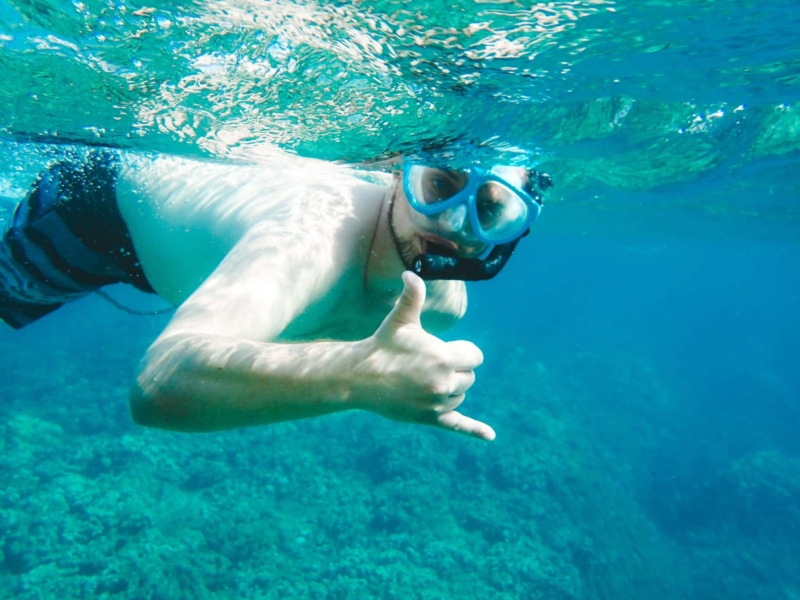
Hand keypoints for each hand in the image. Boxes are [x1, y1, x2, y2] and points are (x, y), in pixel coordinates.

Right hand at [354, 271, 494, 440]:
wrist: (360, 377)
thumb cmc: (383, 345)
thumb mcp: (400, 319)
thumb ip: (412, 296)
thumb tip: (411, 274)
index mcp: (444, 358)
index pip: (474, 356)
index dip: (462, 352)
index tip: (443, 349)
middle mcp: (445, 382)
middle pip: (470, 377)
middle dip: (457, 370)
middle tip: (430, 365)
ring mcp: (438, 403)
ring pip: (460, 396)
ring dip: (450, 388)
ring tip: (424, 380)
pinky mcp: (430, 418)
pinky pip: (458, 426)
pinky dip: (475, 430)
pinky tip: (490, 437)